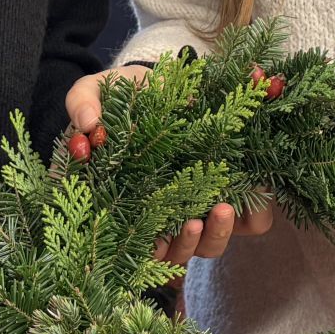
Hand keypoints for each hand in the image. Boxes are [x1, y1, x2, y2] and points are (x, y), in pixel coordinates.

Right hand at [64, 65, 275, 264]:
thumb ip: (81, 104)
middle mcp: (164, 212)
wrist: (165, 79)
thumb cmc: (123, 95)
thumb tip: (89, 126)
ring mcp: (200, 204)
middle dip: (183, 245)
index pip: (135, 243)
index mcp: (128, 202)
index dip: (144, 249)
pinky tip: (252, 192)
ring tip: (220, 208)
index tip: (150, 241)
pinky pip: (253, 222)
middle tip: (190, 223)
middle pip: (175, 254)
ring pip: (211, 246)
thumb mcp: (94, 90)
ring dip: (216, 235)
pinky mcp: (235, 190)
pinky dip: (253, 215)